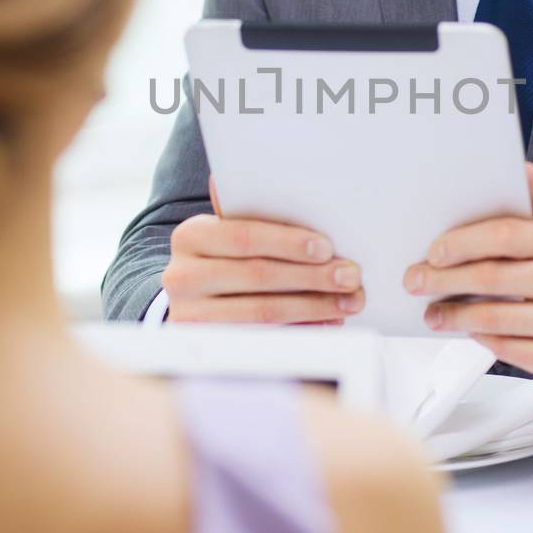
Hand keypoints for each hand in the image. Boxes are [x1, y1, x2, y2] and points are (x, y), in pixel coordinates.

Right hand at [163, 176, 364, 324]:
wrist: (190, 301)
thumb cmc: (222, 259)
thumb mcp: (227, 233)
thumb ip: (251, 215)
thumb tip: (293, 186)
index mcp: (190, 236)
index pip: (243, 237)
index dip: (287, 242)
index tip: (326, 248)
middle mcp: (182, 276)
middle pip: (258, 275)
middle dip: (312, 276)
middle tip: (350, 276)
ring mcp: (190, 316)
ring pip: (264, 311)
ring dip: (314, 306)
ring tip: (347, 301)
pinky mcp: (209, 346)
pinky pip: (264, 339)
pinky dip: (302, 329)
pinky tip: (327, 322)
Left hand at [402, 163, 532, 389]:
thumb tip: (522, 170)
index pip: (505, 236)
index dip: (462, 243)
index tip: (433, 251)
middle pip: (492, 278)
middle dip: (443, 279)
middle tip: (416, 280)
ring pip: (492, 318)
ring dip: (452, 314)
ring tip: (432, 311)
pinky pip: (504, 347)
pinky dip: (477, 337)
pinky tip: (465, 329)